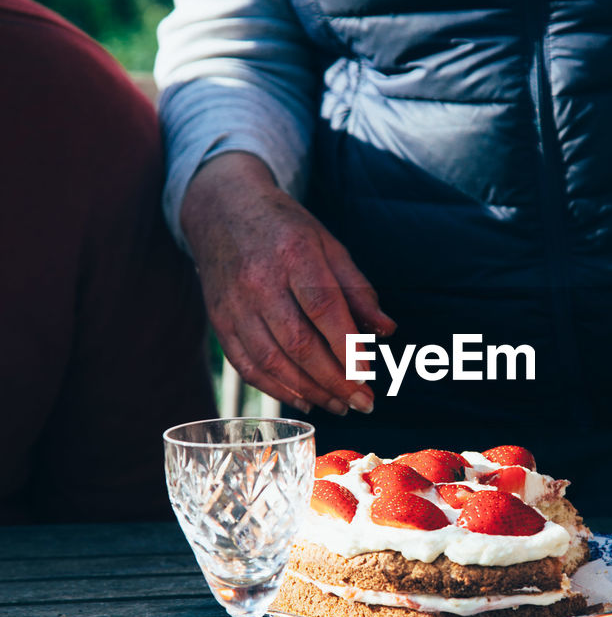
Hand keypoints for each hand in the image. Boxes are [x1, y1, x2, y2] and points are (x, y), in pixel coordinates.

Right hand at [180, 153, 394, 414]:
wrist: (222, 209)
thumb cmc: (285, 228)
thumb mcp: (328, 244)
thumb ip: (357, 288)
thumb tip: (387, 330)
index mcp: (294, 255)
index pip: (324, 310)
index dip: (348, 348)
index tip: (369, 376)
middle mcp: (260, 281)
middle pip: (299, 343)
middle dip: (335, 381)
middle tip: (362, 402)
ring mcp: (235, 304)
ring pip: (272, 361)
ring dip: (310, 392)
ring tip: (339, 406)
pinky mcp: (220, 321)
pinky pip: (247, 366)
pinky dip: (276, 389)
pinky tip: (304, 400)